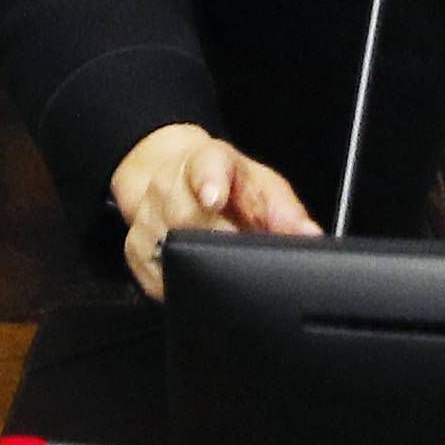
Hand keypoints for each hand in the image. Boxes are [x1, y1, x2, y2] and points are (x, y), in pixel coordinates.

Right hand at [108, 123, 319, 299]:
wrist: (179, 175)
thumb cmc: (230, 185)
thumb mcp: (263, 188)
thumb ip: (287, 212)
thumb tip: (312, 237)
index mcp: (207, 161)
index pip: (206, 165)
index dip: (209, 181)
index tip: (214, 197)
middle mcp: (170, 184)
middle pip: (185, 215)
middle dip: (215, 237)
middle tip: (237, 249)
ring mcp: (147, 215)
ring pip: (165, 247)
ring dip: (197, 262)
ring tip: (219, 265)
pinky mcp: (133, 247)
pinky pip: (154, 274)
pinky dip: (178, 282)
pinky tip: (195, 278)